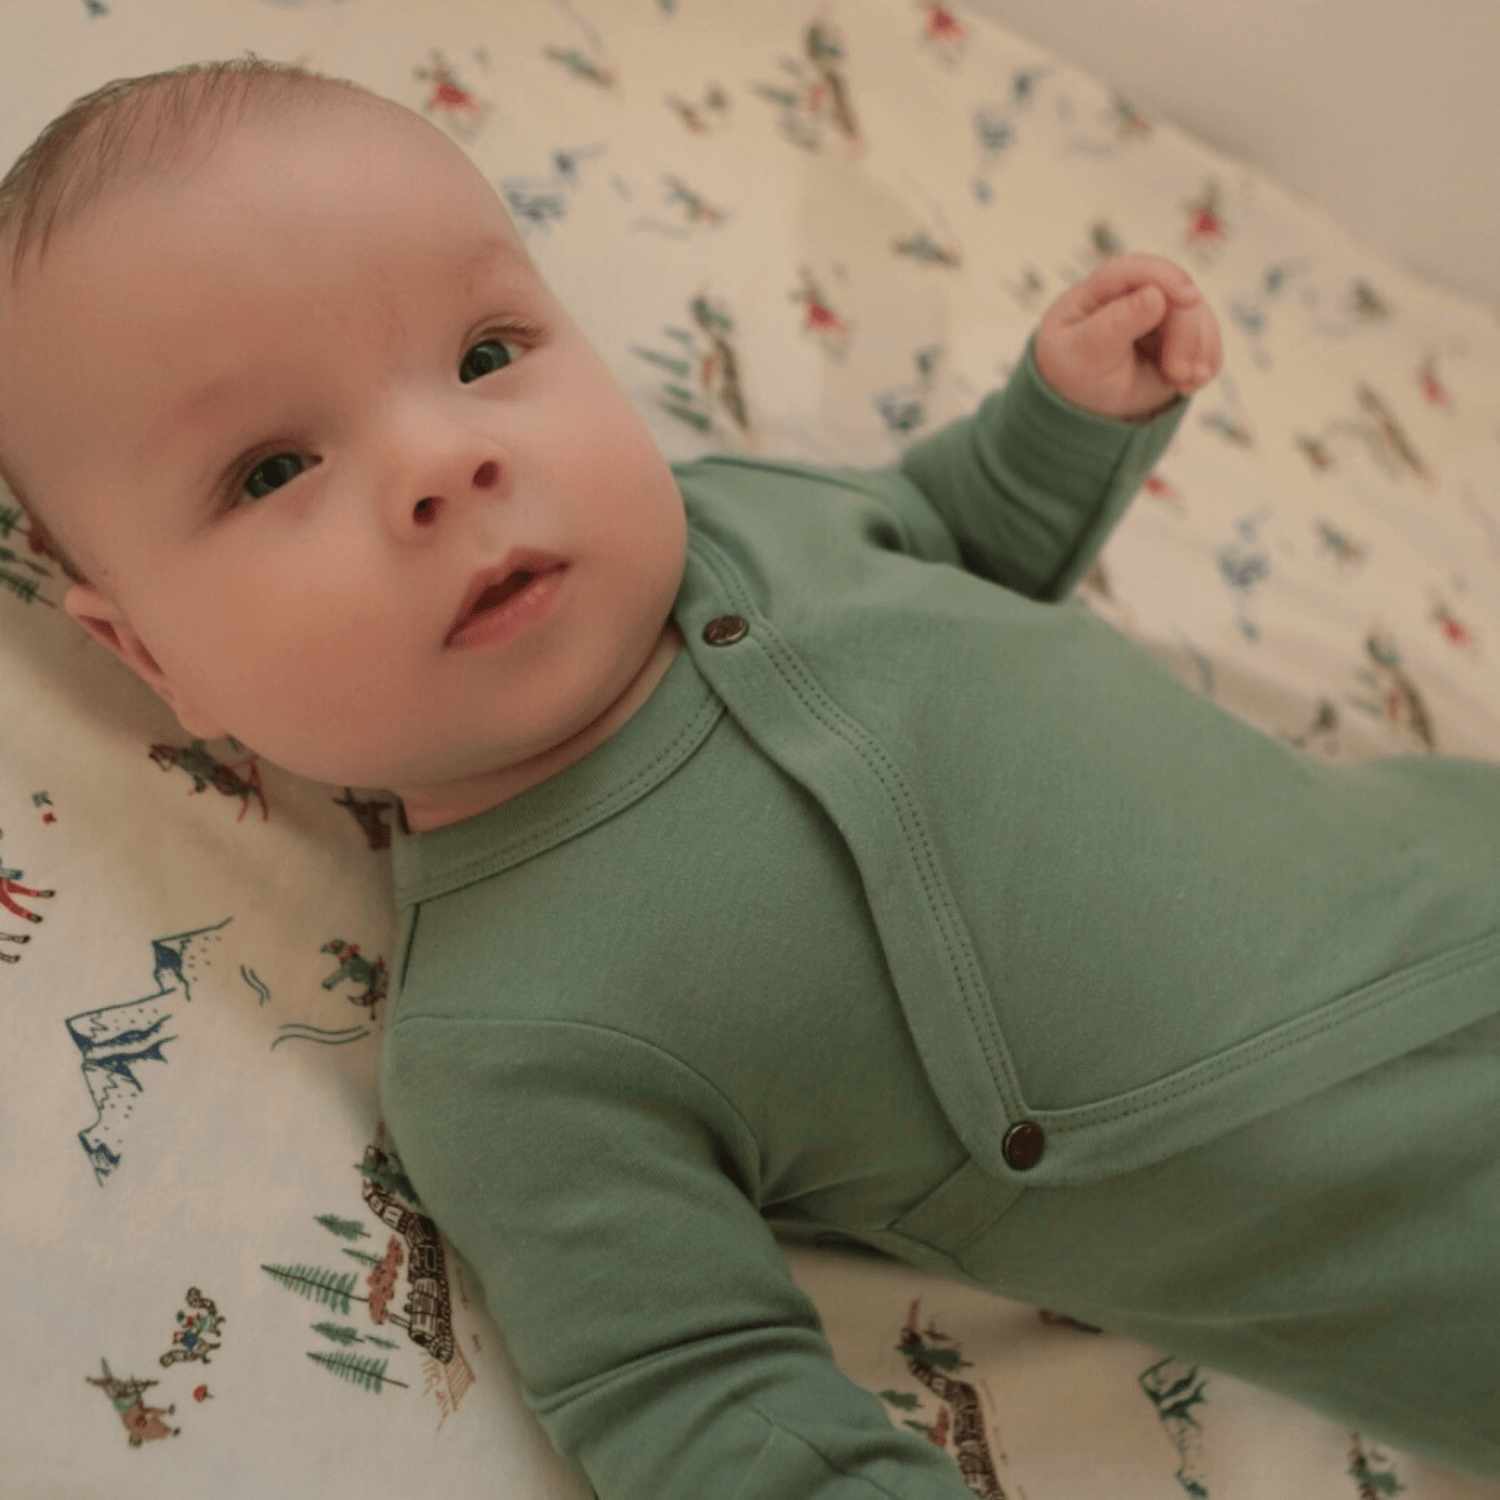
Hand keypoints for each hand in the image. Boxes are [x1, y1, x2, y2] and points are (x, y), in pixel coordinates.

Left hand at [1033, 255, 1222, 420]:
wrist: (1086, 405)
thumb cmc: (1074, 374)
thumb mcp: (1086, 353)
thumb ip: (1116, 324)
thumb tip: (1155, 294)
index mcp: (1102, 289)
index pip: (1134, 270)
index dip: (1165, 278)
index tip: (1189, 299)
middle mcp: (1136, 292)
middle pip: (1176, 296)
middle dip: (1185, 334)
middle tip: (1178, 373)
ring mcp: (1162, 312)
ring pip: (1199, 316)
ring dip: (1199, 351)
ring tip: (1183, 382)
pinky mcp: (1181, 335)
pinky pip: (1208, 340)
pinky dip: (1206, 362)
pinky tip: (1189, 384)